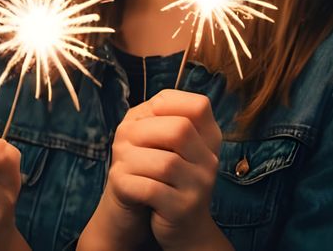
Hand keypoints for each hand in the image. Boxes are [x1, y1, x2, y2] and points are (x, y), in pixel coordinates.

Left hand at [95, 89, 223, 250]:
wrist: (184, 229)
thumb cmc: (170, 179)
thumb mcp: (174, 148)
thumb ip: (166, 121)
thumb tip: (154, 104)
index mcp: (210, 139)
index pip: (199, 106)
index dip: (168, 103)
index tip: (149, 116)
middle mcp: (210, 161)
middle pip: (179, 130)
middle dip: (142, 132)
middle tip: (124, 143)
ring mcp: (200, 187)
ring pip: (164, 162)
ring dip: (131, 161)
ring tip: (122, 165)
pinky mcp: (182, 210)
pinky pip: (151, 189)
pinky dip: (130, 183)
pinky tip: (124, 184)